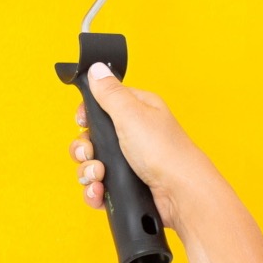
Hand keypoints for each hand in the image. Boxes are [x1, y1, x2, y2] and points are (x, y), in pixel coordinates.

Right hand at [69, 62, 214, 230]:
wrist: (179, 194)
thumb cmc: (164, 151)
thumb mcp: (132, 113)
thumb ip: (109, 92)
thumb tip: (97, 68)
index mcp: (136, 112)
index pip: (101, 105)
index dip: (87, 115)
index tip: (83, 122)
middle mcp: (132, 135)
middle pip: (91, 138)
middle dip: (84, 149)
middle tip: (92, 153)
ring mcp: (128, 162)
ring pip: (91, 164)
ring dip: (88, 172)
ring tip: (99, 177)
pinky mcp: (126, 185)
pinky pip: (98, 186)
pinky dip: (95, 191)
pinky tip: (100, 191)